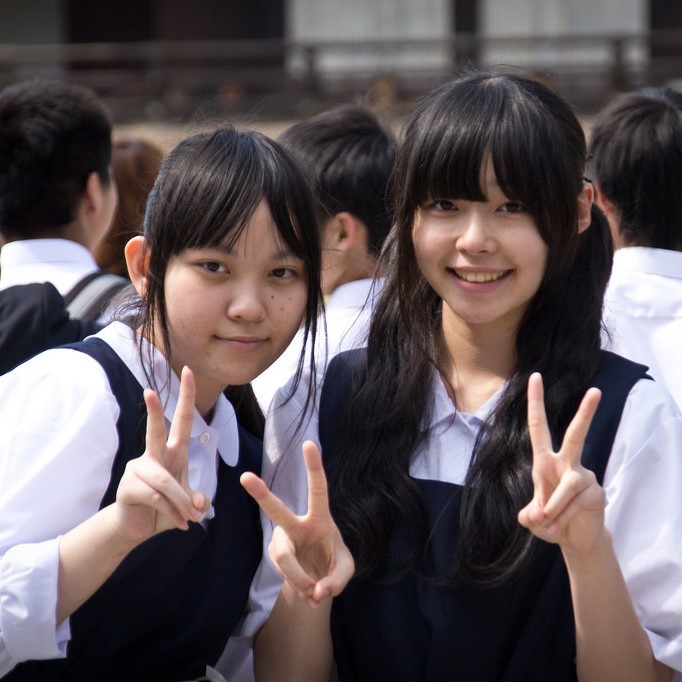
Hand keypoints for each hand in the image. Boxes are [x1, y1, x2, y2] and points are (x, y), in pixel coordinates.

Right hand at [114, 366, 209, 543]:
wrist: (137, 528)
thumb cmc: (165, 509)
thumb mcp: (188, 504)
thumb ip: (197, 500)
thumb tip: (201, 503)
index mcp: (173, 452)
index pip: (183, 420)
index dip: (187, 396)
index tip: (188, 371)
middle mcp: (154, 456)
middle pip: (156, 431)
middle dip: (155, 411)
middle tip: (149, 390)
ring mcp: (138, 469)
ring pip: (165, 481)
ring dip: (181, 502)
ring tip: (190, 518)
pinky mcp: (128, 487)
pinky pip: (156, 498)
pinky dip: (172, 513)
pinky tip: (178, 523)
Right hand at [241, 441, 354, 606]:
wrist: (316, 582)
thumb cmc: (332, 565)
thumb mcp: (345, 570)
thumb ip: (337, 581)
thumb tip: (317, 591)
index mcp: (319, 518)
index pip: (318, 489)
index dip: (314, 467)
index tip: (309, 443)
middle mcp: (296, 525)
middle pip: (277, 510)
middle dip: (260, 493)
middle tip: (245, 477)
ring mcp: (281, 540)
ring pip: (286, 561)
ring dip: (303, 580)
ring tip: (315, 592)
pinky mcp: (273, 556)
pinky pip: (286, 576)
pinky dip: (301, 588)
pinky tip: (307, 590)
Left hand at [518, 373, 606, 554]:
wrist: (574, 539)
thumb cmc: (550, 520)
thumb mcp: (532, 518)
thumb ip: (529, 515)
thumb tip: (533, 515)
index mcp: (545, 461)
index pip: (538, 426)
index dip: (535, 402)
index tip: (534, 376)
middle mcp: (566, 463)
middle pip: (576, 435)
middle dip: (586, 414)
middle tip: (597, 391)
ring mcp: (583, 477)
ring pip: (567, 486)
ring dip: (552, 508)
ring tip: (545, 523)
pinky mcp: (595, 493)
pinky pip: (574, 505)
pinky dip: (561, 519)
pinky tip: (558, 528)